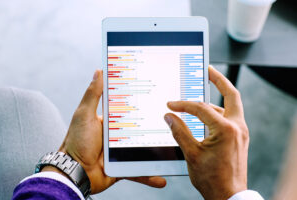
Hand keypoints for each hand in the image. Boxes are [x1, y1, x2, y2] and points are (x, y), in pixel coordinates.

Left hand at [53, 70, 165, 193]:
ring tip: (174, 149)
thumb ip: (93, 95)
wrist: (74, 172)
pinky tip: (162, 178)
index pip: (130, 108)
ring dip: (158, 153)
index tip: (157, 94)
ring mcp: (122, 151)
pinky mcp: (124, 166)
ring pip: (144, 150)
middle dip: (156, 126)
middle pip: (141, 129)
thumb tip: (99, 72)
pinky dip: (150, 175)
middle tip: (174, 121)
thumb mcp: (84, 114)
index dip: (142, 102)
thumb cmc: (76, 141)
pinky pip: (139, 170)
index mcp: (111, 121)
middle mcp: (118, 135)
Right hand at [164, 66, 248, 199]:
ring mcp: (240, 132)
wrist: (229, 196)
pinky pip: (229, 117)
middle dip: (219, 79)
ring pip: (230, 106)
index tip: (171, 105)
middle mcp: (238, 127)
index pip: (200, 108)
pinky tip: (205, 115)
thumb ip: (179, 131)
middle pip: (231, 94)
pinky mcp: (239, 138)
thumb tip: (169, 116)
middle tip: (208, 69)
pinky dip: (217, 112)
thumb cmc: (212, 179)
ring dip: (216, 99)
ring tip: (200, 94)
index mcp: (226, 129)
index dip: (182, 105)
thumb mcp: (191, 154)